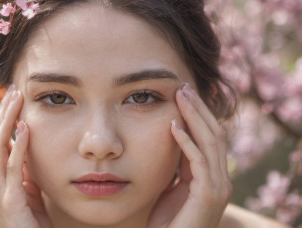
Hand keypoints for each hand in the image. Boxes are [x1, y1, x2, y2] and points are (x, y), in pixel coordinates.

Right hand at [0, 86, 50, 227]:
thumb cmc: (30, 223)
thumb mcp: (27, 192)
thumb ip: (24, 172)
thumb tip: (28, 147)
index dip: (1, 121)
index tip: (12, 100)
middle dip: (2, 115)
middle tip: (13, 91)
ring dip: (6, 122)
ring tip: (16, 100)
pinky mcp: (8, 202)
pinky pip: (13, 169)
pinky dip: (18, 146)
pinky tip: (25, 128)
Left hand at [148, 84, 231, 227]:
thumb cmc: (167, 221)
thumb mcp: (173, 186)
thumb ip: (178, 165)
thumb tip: (174, 137)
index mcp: (212, 175)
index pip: (210, 137)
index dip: (199, 114)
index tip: (184, 94)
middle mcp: (220, 179)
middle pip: (214, 133)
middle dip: (199, 109)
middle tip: (183, 87)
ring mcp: (217, 187)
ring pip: (210, 142)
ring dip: (194, 117)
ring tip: (180, 97)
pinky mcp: (208, 195)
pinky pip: (198, 162)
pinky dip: (186, 142)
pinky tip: (173, 127)